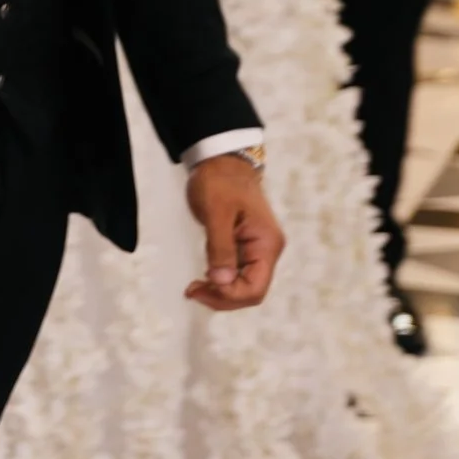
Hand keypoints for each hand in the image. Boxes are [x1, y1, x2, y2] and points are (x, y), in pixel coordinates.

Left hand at [183, 152, 282, 310]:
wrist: (222, 161)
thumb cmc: (220, 182)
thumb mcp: (216, 212)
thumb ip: (220, 247)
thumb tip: (221, 281)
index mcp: (266, 244)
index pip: (255, 287)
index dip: (229, 295)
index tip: (201, 288)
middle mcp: (266, 251)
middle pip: (251, 290)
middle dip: (223, 297)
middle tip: (192, 291)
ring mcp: (256, 250)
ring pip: (243, 285)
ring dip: (220, 292)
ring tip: (194, 288)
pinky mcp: (244, 247)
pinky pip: (236, 273)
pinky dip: (220, 280)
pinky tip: (202, 279)